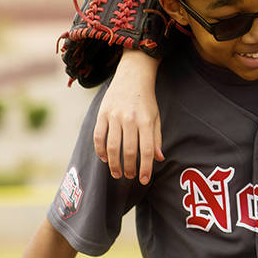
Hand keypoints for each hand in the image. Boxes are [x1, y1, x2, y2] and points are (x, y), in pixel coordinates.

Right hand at [93, 49, 163, 182]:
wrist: (132, 76)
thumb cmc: (146, 100)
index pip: (146, 150)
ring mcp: (114, 116)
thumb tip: (158, 159)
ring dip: (114, 164)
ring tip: (117, 173)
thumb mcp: (155, 117)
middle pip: (128, 151)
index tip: (144, 180)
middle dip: (129, 168)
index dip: (145, 168)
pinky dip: (100, 150)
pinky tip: (104, 159)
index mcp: (146, 121)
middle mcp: (130, 119)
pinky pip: (98, 136)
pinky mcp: (102, 114)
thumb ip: (156, 138)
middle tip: (130, 177)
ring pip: (112, 146)